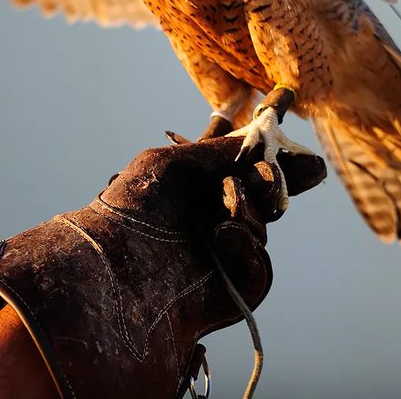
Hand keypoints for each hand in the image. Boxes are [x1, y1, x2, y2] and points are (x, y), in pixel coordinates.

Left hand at [0, 136, 325, 398]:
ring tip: (227, 203)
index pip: (237, 159)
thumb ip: (225, 153)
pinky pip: (261, 268)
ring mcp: (219, 254)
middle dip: (272, 179)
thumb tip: (272, 143)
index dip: (266, 143)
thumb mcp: (176, 165)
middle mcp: (207, 215)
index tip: (288, 108)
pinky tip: (226, 237)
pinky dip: (249, 249)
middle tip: (266, 174)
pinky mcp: (228, 291)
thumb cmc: (133, 211)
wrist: (112, 273)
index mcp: (190, 183)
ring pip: (264, 226)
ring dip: (251, 209)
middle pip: (263, 193)